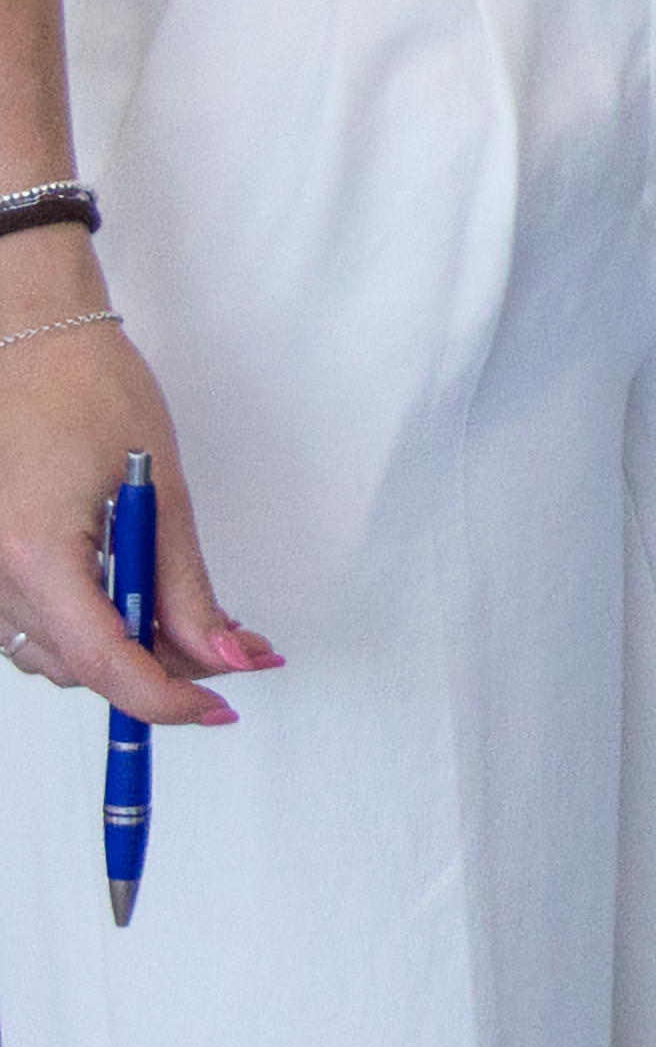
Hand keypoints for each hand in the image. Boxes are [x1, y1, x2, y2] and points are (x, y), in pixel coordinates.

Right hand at [0, 320, 270, 730]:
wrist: (27, 339)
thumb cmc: (90, 392)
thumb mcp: (160, 489)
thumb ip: (185, 583)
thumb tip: (224, 652)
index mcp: (34, 555)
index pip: (104, 662)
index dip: (165, 698)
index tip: (221, 707)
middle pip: (81, 665)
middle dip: (162, 667)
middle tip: (238, 648)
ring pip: (53, 654)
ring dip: (125, 650)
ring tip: (197, 620)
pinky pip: (30, 625)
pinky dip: (86, 625)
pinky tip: (136, 600)